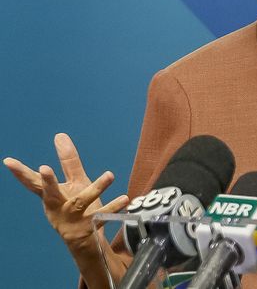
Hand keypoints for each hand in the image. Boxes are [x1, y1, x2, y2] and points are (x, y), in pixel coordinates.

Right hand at [3, 133, 128, 252]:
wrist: (83, 242)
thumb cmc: (75, 207)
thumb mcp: (73, 182)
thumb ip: (68, 161)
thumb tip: (60, 135)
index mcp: (52, 196)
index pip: (33, 182)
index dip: (20, 172)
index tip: (8, 160)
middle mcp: (59, 207)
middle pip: (51, 193)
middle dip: (47, 181)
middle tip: (43, 167)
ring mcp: (73, 218)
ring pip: (81, 202)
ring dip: (95, 188)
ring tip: (109, 174)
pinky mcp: (89, 226)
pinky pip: (102, 216)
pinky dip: (113, 208)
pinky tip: (124, 198)